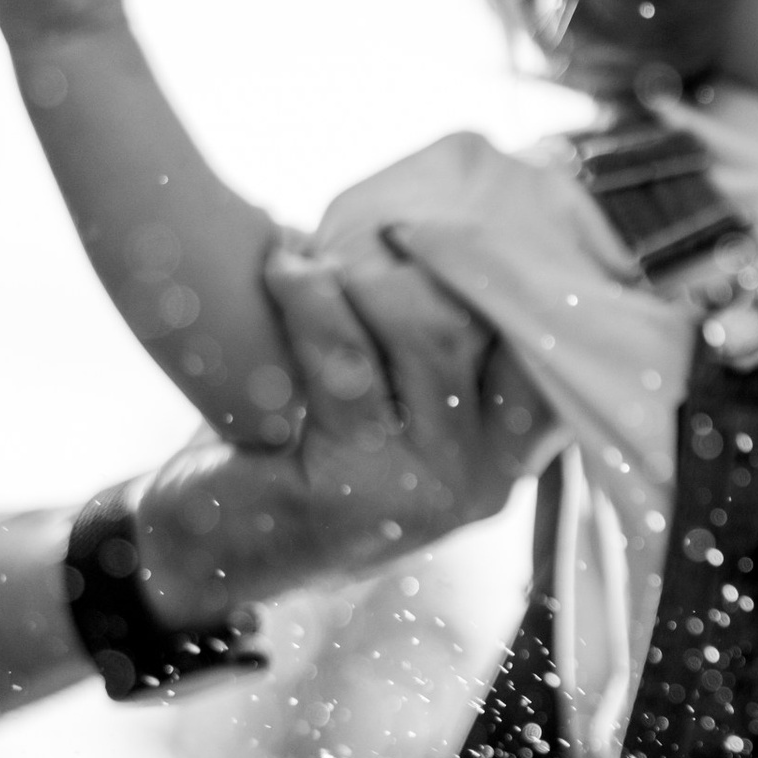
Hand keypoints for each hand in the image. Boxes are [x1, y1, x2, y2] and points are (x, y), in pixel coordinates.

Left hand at [132, 241, 553, 610]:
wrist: (203, 555)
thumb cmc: (299, 450)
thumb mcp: (395, 399)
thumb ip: (443, 336)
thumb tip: (461, 201)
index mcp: (512, 450)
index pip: (553, 339)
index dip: (511, 263)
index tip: (461, 212)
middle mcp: (490, 476)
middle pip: (488, 316)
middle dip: (422, 252)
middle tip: (371, 230)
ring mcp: (429, 490)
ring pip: (428, 328)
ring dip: (361, 271)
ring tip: (315, 260)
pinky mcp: (353, 490)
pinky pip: (344, 356)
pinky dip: (307, 295)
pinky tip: (284, 271)